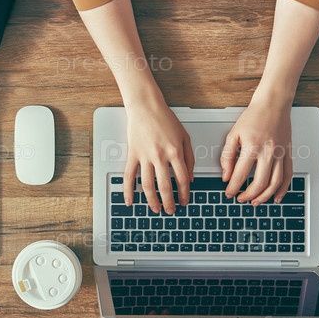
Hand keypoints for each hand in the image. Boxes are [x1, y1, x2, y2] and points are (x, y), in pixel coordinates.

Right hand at [123, 88, 193, 213]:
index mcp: (175, 152)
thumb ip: (189, 158)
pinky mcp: (132, 155)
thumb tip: (191, 177)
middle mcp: (160, 156)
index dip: (185, 193)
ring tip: (155, 209)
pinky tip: (130, 201)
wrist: (146, 107)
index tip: (185, 201)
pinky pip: (129, 176)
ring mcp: (145, 156)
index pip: (182, 179)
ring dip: (152, 200)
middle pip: (165, 186)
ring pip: (148, 185)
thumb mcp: (185, 136)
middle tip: (171, 211)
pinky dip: (128, 191)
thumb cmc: (165, 119)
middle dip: (169, 202)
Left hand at [221, 90, 292, 204]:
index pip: (241, 174)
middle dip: (248, 195)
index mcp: (252, 147)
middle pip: (260, 183)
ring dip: (265, 196)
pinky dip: (283, 189)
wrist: (273, 104)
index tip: (229, 193)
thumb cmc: (253, 116)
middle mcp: (269, 152)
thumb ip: (227, 156)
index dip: (233, 187)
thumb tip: (226, 175)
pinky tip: (276, 197)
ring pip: (275, 183)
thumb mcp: (233, 134)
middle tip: (240, 199)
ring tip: (255, 202)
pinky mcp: (288, 154)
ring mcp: (280, 154)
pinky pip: (288, 176)